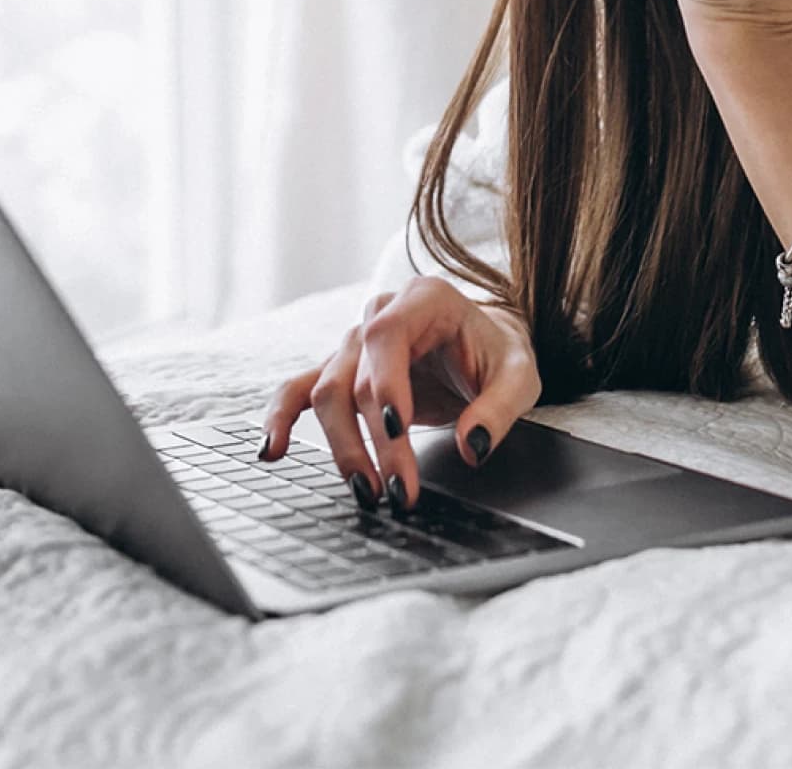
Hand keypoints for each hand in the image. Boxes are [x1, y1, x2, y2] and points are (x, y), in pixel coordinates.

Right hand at [259, 278, 541, 511]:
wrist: (485, 343)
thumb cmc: (499, 355)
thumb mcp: (519, 376)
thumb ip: (498, 408)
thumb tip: (473, 446)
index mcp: (425, 299)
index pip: (388, 337)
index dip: (385, 384)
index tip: (396, 431)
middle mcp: (380, 313)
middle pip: (356, 377)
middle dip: (373, 441)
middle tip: (397, 491)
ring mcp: (354, 340)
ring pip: (326, 392)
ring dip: (341, 446)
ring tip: (366, 491)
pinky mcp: (341, 369)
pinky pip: (299, 390)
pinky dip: (281, 418)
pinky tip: (272, 451)